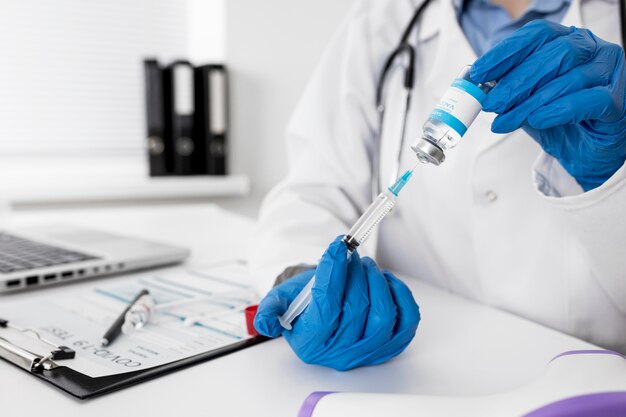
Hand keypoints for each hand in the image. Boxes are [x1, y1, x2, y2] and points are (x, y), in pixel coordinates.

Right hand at [254, 236, 419, 370]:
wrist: (321, 310)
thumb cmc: (303, 303)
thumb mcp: (279, 301)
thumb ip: (270, 309)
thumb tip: (266, 323)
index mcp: (310, 343)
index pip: (327, 307)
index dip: (334, 272)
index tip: (337, 246)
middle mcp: (339, 353)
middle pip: (357, 308)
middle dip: (355, 272)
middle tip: (350, 256)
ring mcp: (368, 351)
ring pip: (384, 315)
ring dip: (377, 282)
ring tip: (365, 267)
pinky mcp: (391, 344)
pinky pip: (407, 320)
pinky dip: (400, 295)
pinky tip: (385, 282)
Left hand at [470, 20, 625, 190]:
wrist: (587, 152)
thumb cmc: (559, 120)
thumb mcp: (527, 102)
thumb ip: (509, 91)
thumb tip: (481, 87)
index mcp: (569, 41)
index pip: (537, 35)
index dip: (506, 52)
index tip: (479, 72)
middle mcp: (592, 50)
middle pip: (553, 55)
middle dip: (516, 81)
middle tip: (492, 103)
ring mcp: (609, 73)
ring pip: (568, 79)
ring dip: (530, 102)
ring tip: (506, 120)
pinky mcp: (618, 100)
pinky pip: (588, 100)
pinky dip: (558, 110)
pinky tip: (537, 120)